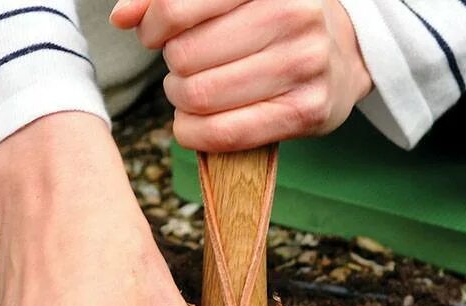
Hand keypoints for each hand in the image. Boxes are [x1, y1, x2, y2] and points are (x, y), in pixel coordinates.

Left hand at [110, 0, 371, 150]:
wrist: (344, 53)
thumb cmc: (272, 18)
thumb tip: (122, 18)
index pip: (178, 6)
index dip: (153, 25)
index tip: (155, 33)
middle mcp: (293, 12)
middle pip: (186, 55)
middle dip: (172, 66)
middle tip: (183, 66)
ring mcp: (304, 63)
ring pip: (202, 95)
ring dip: (180, 101)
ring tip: (190, 91)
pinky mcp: (307, 110)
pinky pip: (226, 132)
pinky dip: (194, 133)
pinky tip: (191, 124)